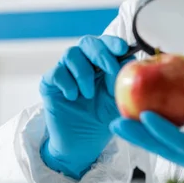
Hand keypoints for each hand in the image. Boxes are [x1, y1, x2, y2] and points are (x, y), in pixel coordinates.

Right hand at [39, 35, 134, 179]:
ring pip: (71, 54)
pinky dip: (67, 83)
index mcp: (102, 61)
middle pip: (88, 42)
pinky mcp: (50, 83)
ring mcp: (66, 70)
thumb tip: (133, 61)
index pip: (107, 43)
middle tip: (110, 70)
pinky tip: (73, 97)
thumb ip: (124, 79)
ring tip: (89, 94)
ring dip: (84, 73)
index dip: (113, 43)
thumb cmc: (104, 115)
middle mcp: (84, 61)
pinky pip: (56, 72)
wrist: (83, 140)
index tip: (122, 49)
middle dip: (101, 54)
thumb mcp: (119, 97)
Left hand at [110, 71, 183, 182]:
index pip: (183, 143)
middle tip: (116, 123)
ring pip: (167, 156)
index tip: (143, 114)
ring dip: (146, 140)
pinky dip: (160, 143)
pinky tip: (148, 130)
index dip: (161, 130)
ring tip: (124, 124)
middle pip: (165, 153)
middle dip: (139, 138)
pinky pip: (176, 156)